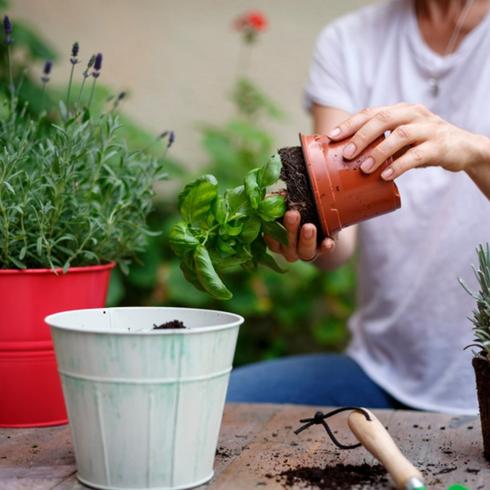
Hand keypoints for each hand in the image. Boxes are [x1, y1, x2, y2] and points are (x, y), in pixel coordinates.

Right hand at [265, 210, 334, 262]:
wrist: (318, 221)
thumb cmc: (297, 212)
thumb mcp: (287, 206)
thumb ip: (280, 203)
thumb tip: (275, 195)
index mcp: (277, 241)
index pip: (271, 240)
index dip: (271, 232)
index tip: (274, 217)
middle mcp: (289, 250)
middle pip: (287, 246)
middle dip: (290, 230)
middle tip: (293, 215)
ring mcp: (306, 252)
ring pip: (304, 251)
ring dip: (306, 240)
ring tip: (309, 227)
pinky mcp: (322, 250)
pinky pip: (324, 251)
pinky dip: (326, 247)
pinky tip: (328, 242)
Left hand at [327, 102, 486, 179]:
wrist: (463, 148)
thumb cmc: (422, 144)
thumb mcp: (400, 139)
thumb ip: (379, 143)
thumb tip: (346, 158)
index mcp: (400, 110)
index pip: (371, 112)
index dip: (350, 124)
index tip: (332, 137)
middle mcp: (413, 114)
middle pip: (383, 119)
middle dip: (361, 136)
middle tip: (347, 154)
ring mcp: (428, 128)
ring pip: (400, 135)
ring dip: (379, 152)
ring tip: (364, 169)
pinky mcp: (439, 146)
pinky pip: (417, 155)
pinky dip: (399, 165)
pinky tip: (386, 176)